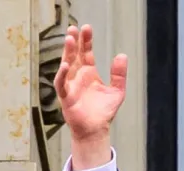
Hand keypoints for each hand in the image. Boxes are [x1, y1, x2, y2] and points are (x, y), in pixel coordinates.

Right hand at [54, 24, 127, 167]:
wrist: (96, 130)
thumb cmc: (103, 112)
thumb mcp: (117, 91)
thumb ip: (119, 75)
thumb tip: (122, 55)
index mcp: (89, 73)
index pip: (86, 53)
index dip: (86, 41)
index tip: (87, 28)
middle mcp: (78, 76)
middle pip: (74, 55)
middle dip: (74, 42)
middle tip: (74, 28)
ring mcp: (70, 85)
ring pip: (66, 65)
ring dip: (67, 52)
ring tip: (69, 39)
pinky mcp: (66, 96)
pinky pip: (61, 83)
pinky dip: (62, 74)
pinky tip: (66, 65)